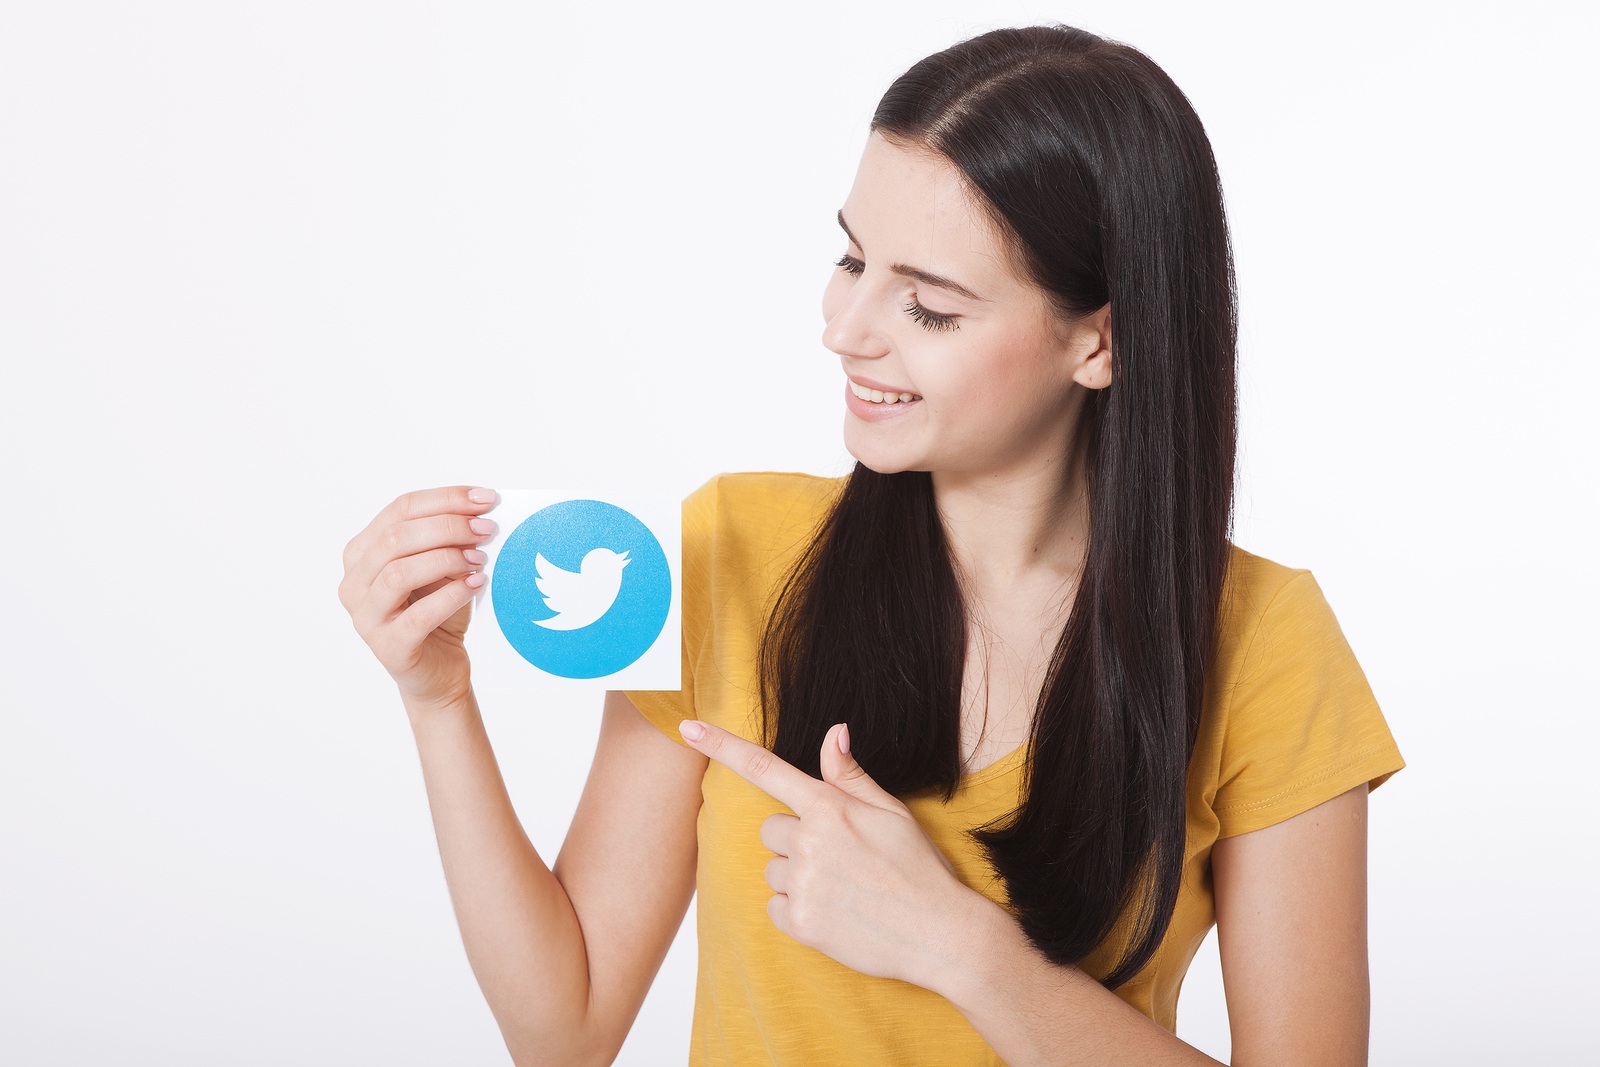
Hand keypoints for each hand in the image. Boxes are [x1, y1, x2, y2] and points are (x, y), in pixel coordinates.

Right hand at [338, 485, 497, 707]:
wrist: (439, 673)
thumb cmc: (439, 614)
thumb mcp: (443, 569)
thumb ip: (449, 541)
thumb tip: (478, 514)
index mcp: (362, 552)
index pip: (400, 509)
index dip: (445, 499)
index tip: (485, 498)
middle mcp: (355, 582)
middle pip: (396, 537)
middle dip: (448, 526)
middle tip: (487, 529)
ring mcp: (366, 616)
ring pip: (399, 573)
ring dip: (446, 558)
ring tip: (480, 559)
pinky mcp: (388, 646)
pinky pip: (419, 614)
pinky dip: (452, 595)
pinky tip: (476, 584)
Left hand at [678, 718, 974, 987]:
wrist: (940, 933)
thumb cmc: (919, 869)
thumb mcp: (891, 812)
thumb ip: (850, 776)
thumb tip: (833, 732)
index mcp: (830, 807)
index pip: (764, 768)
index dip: (721, 745)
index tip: (688, 727)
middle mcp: (809, 841)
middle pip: (772, 829)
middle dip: (797, 840)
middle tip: (840, 859)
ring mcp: (802, 883)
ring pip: (774, 869)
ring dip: (797, 876)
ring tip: (844, 889)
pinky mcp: (799, 922)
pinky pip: (775, 906)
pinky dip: (796, 910)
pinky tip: (834, 913)